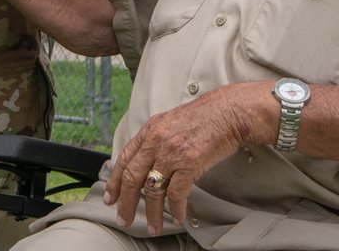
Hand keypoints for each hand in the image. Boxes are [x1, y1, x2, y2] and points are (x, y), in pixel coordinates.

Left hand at [104, 83, 265, 234]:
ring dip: (151, 213)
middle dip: (126, 203)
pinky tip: (177, 217)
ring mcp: (172, 152)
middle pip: (132, 178)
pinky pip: (177, 193)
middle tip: (124, 219)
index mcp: (149, 131)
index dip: (114, 182)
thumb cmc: (203, 117)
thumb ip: (155, 140)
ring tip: (154, 227)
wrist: (228, 111)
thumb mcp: (170, 122)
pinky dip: (176, 209)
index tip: (111, 198)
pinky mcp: (190, 163)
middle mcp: (156, 141)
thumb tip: (145, 163)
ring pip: (153, 190)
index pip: (124, 159)